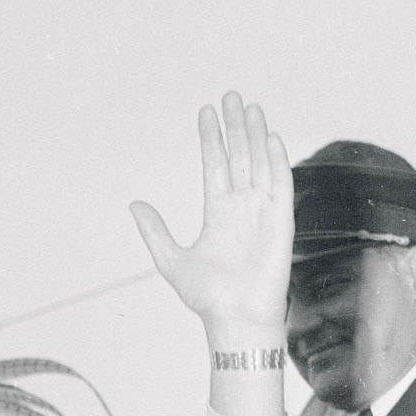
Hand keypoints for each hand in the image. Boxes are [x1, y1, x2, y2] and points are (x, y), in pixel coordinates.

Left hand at [131, 92, 292, 335]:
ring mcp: (262, 212)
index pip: (215, 165)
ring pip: (259, 163)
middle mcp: (242, 207)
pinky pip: (280, 184)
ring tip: (249, 107)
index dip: (211, 139)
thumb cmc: (208, 298)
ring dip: (255, 135)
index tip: (206, 112)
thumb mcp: (171, 261)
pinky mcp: (281, 221)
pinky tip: (269, 138)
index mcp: (218, 213)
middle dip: (234, 126)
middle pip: (239, 156)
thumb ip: (155, 232)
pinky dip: (276, 161)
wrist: (235, 319)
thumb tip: (134, 205)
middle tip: (230, 95)